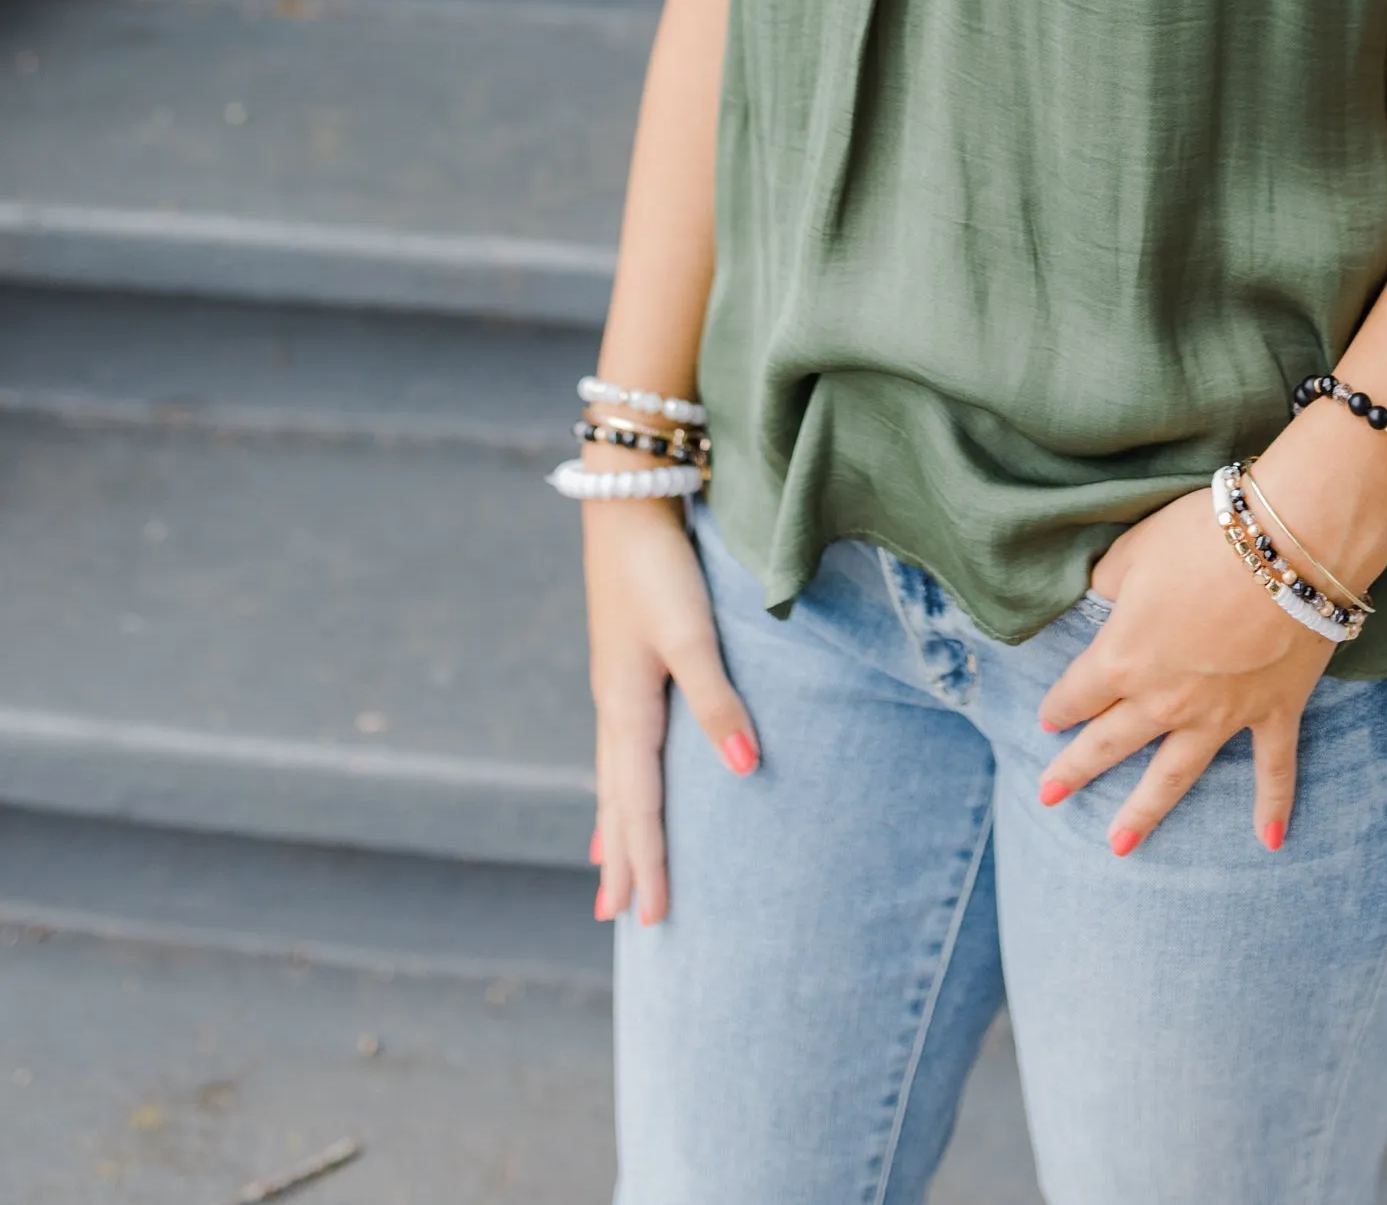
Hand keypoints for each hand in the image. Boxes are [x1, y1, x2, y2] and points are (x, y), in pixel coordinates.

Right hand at [583, 503, 758, 925]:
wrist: (627, 501)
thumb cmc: (660, 567)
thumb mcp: (692, 635)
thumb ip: (719, 702)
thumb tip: (746, 772)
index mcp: (627, 708)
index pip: (638, 805)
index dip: (646, 861)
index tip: (650, 916)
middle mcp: (614, 705)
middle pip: (616, 799)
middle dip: (621, 858)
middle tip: (619, 918)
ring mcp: (615, 684)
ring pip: (613, 774)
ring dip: (614, 825)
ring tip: (608, 867)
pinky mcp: (624, 662)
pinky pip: (618, 744)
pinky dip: (617, 780)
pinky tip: (621, 778)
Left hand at [1035, 482, 1336, 856]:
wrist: (1289, 546)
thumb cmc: (1203, 536)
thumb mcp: (1135, 549)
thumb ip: (1108, 580)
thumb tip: (1099, 594)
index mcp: (1122, 659)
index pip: (1077, 692)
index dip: (1059, 704)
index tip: (1047, 719)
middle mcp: (1164, 700)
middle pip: (1111, 743)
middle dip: (1076, 770)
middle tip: (1047, 798)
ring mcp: (1221, 715)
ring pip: (1174, 774)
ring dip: (1145, 812)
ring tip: (1119, 847)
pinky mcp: (1273, 712)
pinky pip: (1273, 769)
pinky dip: (1274, 806)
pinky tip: (1270, 841)